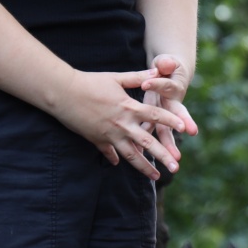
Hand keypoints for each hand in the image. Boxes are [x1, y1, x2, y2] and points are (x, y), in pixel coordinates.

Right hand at [53, 67, 187, 180]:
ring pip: (130, 154)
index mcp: (128, 107)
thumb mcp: (116, 78)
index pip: (154, 116)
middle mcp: (121, 124)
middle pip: (147, 142)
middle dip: (163, 155)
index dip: (170, 121)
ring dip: (144, 166)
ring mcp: (109, 135)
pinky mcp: (97, 140)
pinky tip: (119, 165)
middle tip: (176, 167)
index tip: (183, 129)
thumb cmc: (90, 82)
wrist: (64, 94)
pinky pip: (108, 153)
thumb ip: (138, 77)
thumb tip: (156, 71)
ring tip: (156, 176)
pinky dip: (115, 159)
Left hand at [140, 54, 197, 162]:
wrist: (171, 76)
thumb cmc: (167, 67)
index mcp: (172, 87)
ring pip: (167, 130)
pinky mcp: (157, 121)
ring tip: (175, 160)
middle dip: (183, 122)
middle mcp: (172, 103)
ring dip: (170, 144)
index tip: (145, 84)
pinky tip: (144, 160)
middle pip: (177, 114)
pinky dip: (148, 146)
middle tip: (192, 131)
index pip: (166, 85)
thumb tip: (166, 63)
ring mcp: (166, 114)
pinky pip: (153, 134)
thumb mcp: (167, 62)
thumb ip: (166, 63)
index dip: (157, 84)